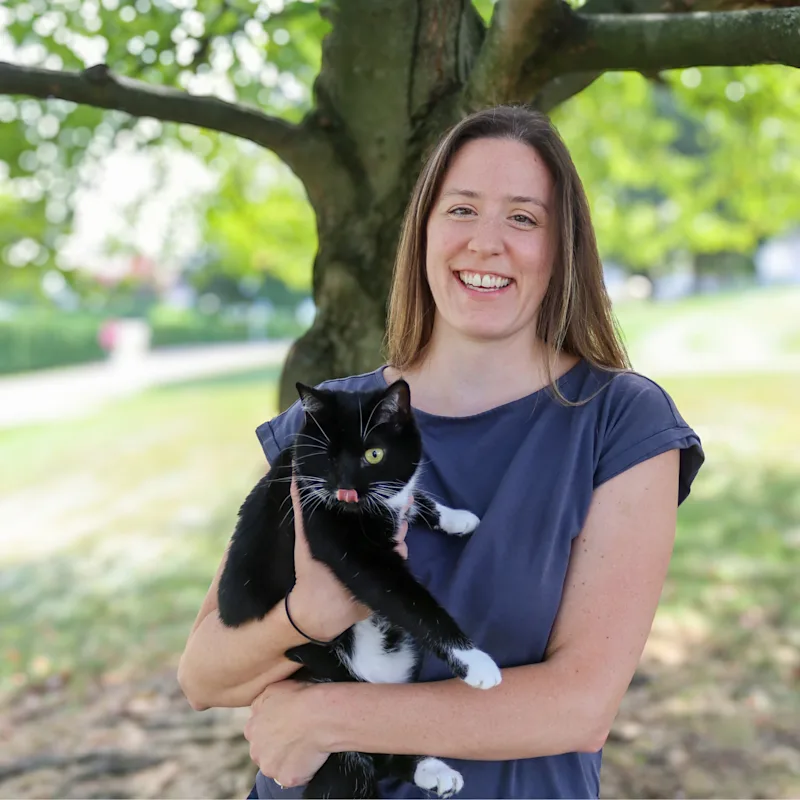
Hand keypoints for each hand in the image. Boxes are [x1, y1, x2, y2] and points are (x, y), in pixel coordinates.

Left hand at [244, 680, 328, 788]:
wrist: (320, 715)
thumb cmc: (300, 697)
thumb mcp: (273, 689)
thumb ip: (260, 704)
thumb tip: (260, 710)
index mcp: (252, 729)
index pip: (259, 734)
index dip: (274, 730)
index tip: (287, 726)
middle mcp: (256, 751)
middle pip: (266, 753)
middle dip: (278, 747)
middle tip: (297, 736)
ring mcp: (270, 767)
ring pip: (278, 766)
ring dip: (288, 759)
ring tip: (305, 746)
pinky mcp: (286, 779)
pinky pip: (294, 777)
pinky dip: (302, 770)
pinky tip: (311, 755)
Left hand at [288, 477, 411, 640]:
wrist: (316, 609)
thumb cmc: (310, 568)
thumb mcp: (305, 535)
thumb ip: (302, 507)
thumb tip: (294, 474)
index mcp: (351, 530)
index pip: (371, 508)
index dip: (381, 497)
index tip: (388, 485)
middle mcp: (368, 541)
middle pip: (387, 521)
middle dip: (396, 511)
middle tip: (403, 502)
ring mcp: (379, 557)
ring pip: (397, 538)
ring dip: (399, 532)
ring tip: (399, 527)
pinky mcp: (386, 574)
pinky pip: (399, 559)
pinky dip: (400, 553)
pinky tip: (398, 548)